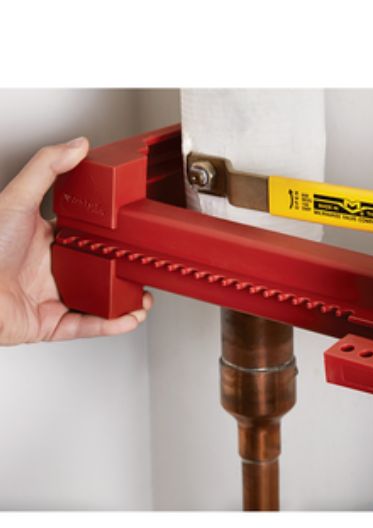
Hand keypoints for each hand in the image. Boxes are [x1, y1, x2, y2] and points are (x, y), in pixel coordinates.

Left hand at [0, 137, 151, 344]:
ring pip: (99, 301)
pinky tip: (129, 316)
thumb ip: (47, 169)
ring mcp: (54, 298)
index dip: (111, 237)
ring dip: (125, 301)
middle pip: (99, 271)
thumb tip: (76, 146)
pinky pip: (89, 325)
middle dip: (124, 273)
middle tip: (141, 268)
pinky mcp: (52, 323)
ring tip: (143, 297)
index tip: (131, 233)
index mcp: (48, 241)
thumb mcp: (17, 199)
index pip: (88, 237)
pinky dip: (112, 323)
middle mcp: (52, 270)